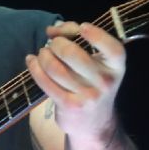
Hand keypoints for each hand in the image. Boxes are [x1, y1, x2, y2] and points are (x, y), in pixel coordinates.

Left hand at [25, 21, 125, 142]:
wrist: (94, 123)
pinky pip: (45, 81)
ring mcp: (87, 95)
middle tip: (53, 44)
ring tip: (42, 54)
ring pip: (55, 67)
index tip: (82, 26)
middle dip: (57, 43)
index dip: (97, 35)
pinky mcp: (69, 105)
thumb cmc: (92, 83)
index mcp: (116, 67)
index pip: (113, 49)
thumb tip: (53, 30)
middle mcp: (104, 81)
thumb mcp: (98, 64)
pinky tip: (31, 61)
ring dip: (43, 55)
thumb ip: (81, 41)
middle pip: (72, 53)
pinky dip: (34, 67)